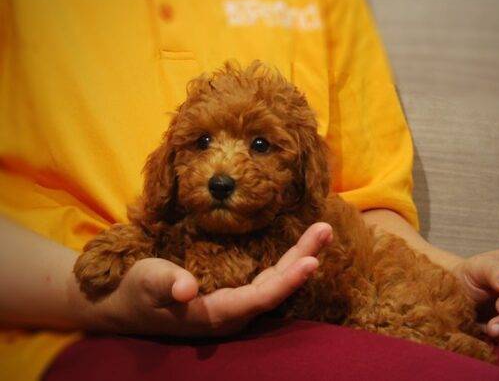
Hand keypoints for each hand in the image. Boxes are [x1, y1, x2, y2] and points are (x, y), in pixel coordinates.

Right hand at [89, 222, 332, 336]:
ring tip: (321, 231)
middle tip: (326, 230)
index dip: (288, 281)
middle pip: (277, 286)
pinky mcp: (234, 291)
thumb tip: (186, 287)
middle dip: (304, 258)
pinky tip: (300, 244)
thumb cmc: (136, 292)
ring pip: (276, 280)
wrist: (127, 304)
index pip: (261, 298)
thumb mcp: (146, 284)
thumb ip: (165, 284)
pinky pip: (267, 276)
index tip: (312, 261)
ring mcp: (236, 302)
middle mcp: (234, 311)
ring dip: (300, 255)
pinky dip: (286, 259)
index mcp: (217, 313)